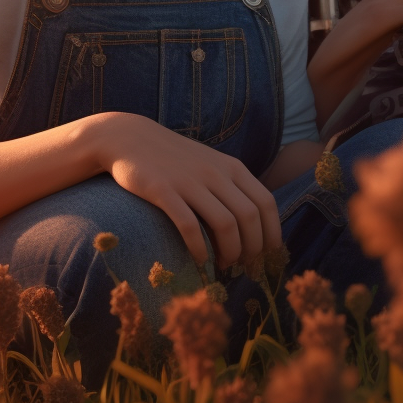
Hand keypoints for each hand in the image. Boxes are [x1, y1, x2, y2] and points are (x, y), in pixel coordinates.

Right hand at [86, 112, 281, 268]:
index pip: (266, 202)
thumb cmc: (175, 158)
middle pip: (249, 217)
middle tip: (243, 264)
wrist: (131, 138)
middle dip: (252, 247)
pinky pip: (189, 226)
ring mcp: (190, 182)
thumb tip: (252, 224)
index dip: (271, 232)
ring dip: (229, 251)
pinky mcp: (163, 191)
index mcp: (232, 168)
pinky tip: (199, 260)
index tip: (267, 253)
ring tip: (223, 265)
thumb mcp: (211, 164)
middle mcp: (216, 174)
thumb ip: (231, 187)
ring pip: (225, 224)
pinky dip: (199, 248)